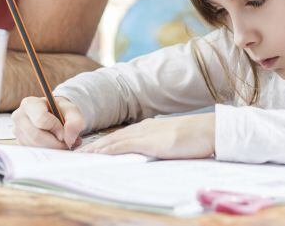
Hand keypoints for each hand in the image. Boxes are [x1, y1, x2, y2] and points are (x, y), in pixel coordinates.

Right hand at [11, 96, 84, 149]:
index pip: (41, 119)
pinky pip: (33, 151)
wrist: (55, 114)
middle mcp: (19, 116)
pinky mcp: (20, 142)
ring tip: (63, 143)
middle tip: (66, 143)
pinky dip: (47, 151)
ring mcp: (17, 131)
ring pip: (34, 146)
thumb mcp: (72, 111)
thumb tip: (69, 138)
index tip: (64, 132)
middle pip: (36, 136)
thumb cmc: (61, 111)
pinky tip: (54, 145)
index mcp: (29, 104)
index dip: (56, 128)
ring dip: (52, 148)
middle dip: (54, 143)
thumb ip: (75, 122)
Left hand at [77, 113, 215, 158]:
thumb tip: (152, 153)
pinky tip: (98, 155)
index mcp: (147, 128)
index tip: (90, 149)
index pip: (119, 136)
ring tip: (80, 155)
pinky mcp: (148, 142)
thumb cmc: (194, 138)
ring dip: (95, 148)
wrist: (208, 130)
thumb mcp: (172, 142)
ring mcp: (144, 134)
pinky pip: (122, 146)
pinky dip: (107, 150)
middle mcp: (142, 128)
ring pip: (112, 141)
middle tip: (76, 153)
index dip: (103, 142)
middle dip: (93, 145)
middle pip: (111, 137)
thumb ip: (159, 146)